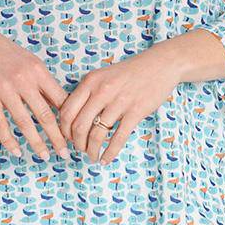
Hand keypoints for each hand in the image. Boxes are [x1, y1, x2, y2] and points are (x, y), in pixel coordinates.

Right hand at [0, 23, 70, 160]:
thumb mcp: (31, 62)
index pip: (60, 100)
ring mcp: (4, 89)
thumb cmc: (8, 55)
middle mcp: (23, 80)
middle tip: (66, 154)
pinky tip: (17, 151)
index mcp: (38, 71)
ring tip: (44, 156)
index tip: (76, 134)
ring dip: (36, 143)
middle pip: (45, 115)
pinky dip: (9, 140)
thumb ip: (45, 83)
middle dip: (57, 138)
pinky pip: (0, 124)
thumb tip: (62, 107)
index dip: (69, 119)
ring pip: (24, 123)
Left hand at [59, 44, 182, 164]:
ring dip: (92, 150)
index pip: (67, 110)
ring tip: (93, 156)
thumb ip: (88, 92)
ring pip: (97, 134)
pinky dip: (110, 153)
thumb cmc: (130, 72)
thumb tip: (73, 118)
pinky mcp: (136, 111)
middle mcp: (102, 91)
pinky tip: (106, 159)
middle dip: (77, 143)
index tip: (68, 137)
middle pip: (79, 126)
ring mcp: (120, 101)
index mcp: (91, 81)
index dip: (64, 129)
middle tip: (80, 149)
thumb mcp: (103, 75)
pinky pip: (118, 138)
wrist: (160, 64)